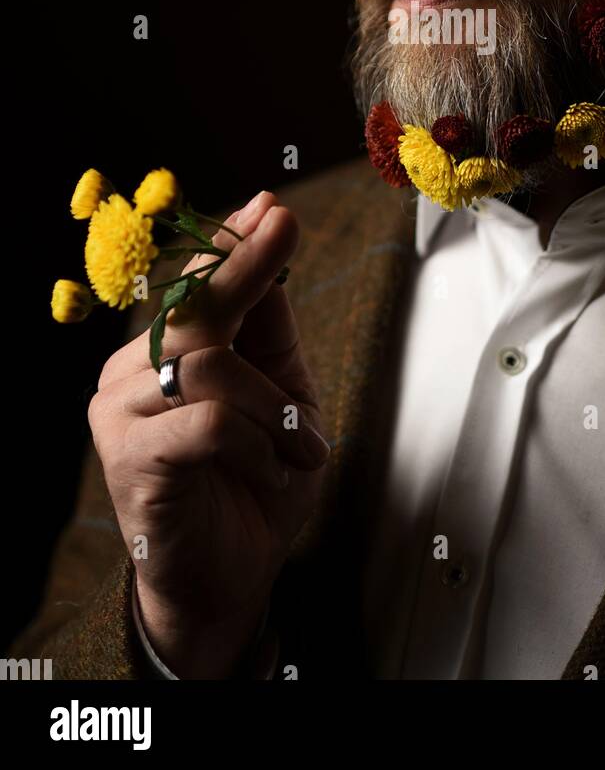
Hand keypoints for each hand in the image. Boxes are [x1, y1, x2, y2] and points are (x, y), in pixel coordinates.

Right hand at [87, 191, 328, 676]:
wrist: (230, 578)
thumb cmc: (255, 481)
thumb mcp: (281, 393)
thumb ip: (269, 327)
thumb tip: (269, 237)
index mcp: (164, 350)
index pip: (193, 281)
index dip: (231, 241)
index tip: (271, 205)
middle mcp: (130, 371)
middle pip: (192, 305)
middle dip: (245, 264)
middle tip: (285, 225)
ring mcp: (120, 413)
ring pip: (208, 365)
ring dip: (275, 407)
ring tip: (304, 448)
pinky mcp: (129, 458)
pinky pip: (207, 421)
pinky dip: (257, 442)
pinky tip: (271, 469)